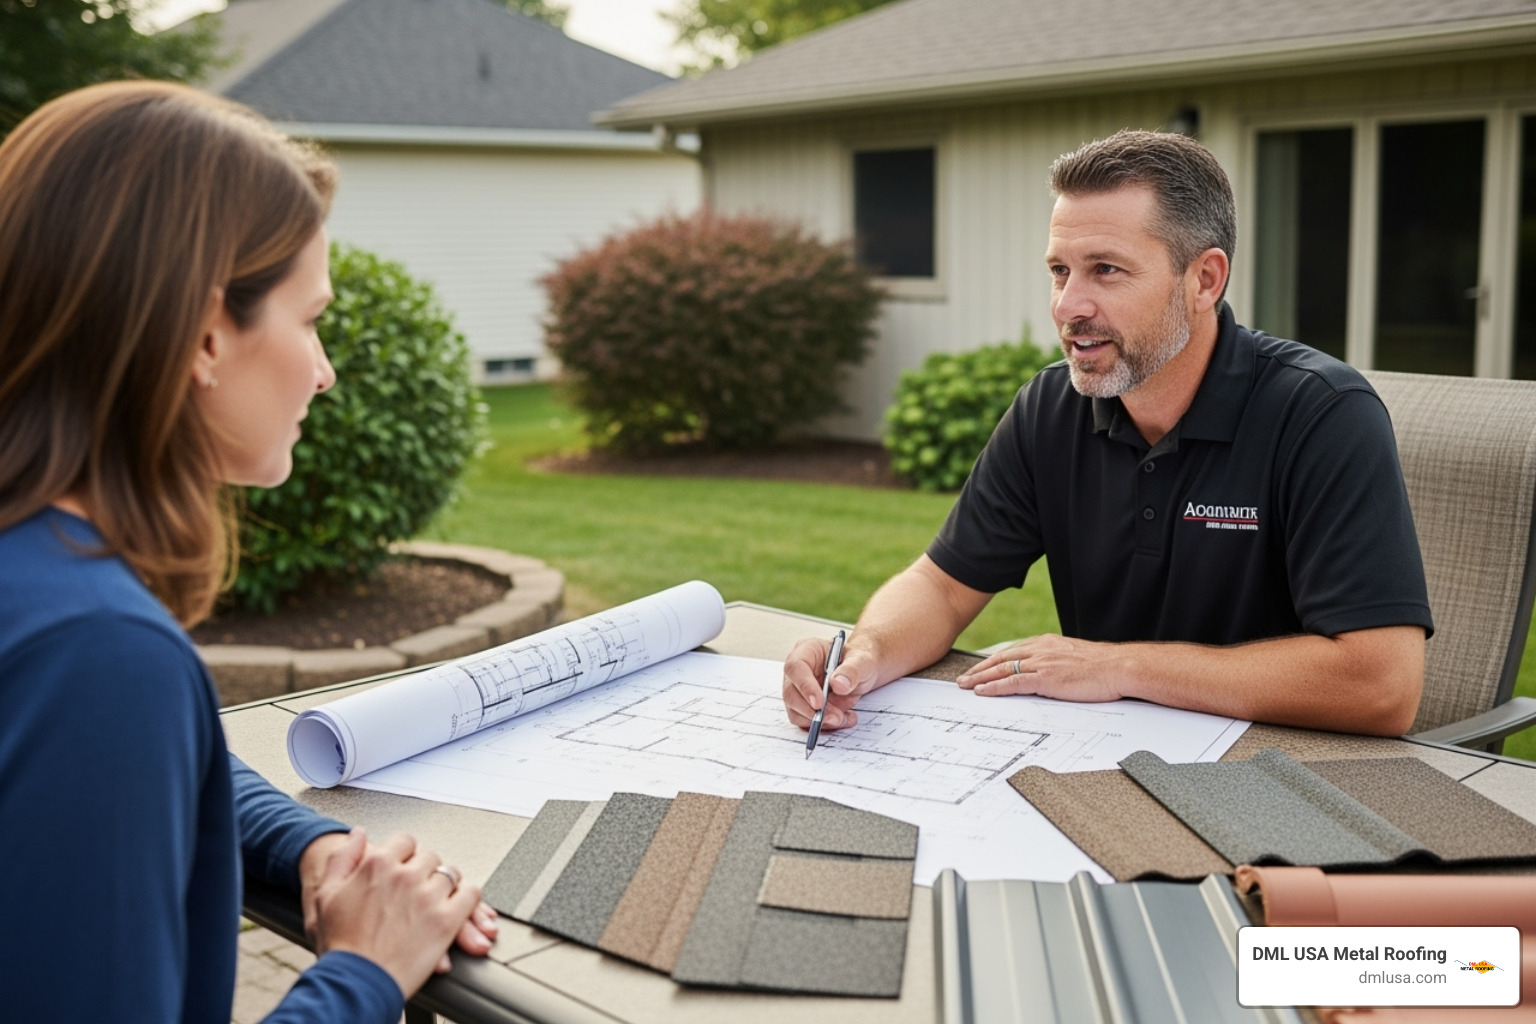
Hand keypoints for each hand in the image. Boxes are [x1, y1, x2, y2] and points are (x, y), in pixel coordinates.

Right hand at [302, 829, 481, 997]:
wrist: (354, 982)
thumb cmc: (340, 944)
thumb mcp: (326, 895)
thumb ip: (343, 858)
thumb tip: (358, 834)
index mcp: (377, 864)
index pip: (405, 841)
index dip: (405, 855)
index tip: (404, 867)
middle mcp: (405, 876)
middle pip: (430, 858)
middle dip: (425, 872)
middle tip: (417, 890)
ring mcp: (428, 896)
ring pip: (451, 874)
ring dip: (446, 886)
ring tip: (435, 902)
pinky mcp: (447, 921)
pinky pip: (471, 895)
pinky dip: (468, 901)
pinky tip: (458, 910)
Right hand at [781, 635, 877, 731]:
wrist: (864, 672)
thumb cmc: (860, 661)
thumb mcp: (863, 661)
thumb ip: (852, 671)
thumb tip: (838, 685)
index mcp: (807, 650)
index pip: (796, 667)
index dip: (805, 687)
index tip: (819, 703)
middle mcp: (798, 671)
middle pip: (791, 694)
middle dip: (813, 711)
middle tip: (836, 717)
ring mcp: (798, 690)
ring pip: (797, 712)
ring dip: (821, 721)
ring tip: (845, 717)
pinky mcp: (803, 706)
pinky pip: (807, 721)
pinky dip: (825, 725)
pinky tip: (843, 718)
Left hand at [956, 634, 1126, 702]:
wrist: (1119, 667)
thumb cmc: (1103, 667)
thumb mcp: (1075, 659)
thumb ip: (1058, 662)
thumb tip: (1052, 673)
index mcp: (1047, 644)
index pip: (1013, 651)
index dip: (994, 661)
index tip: (981, 668)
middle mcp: (1040, 650)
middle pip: (1001, 658)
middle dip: (980, 669)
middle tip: (963, 678)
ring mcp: (1041, 663)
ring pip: (1002, 669)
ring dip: (980, 678)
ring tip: (965, 685)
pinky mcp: (1045, 678)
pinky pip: (1012, 682)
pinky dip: (994, 687)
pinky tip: (982, 692)